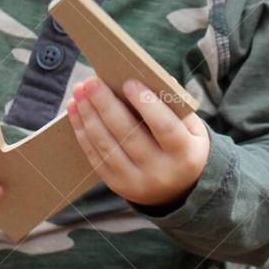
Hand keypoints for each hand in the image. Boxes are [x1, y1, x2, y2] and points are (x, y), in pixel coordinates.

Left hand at [66, 75, 209, 207]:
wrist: (178, 191)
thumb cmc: (184, 147)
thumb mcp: (192, 129)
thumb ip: (174, 106)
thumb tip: (149, 77)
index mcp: (184, 154)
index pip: (165, 127)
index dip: (146, 104)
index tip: (128, 82)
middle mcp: (160, 172)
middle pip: (128, 135)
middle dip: (106, 105)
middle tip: (92, 81)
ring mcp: (136, 182)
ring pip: (107, 145)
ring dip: (89, 116)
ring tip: (79, 92)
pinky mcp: (116, 185)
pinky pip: (95, 156)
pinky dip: (83, 131)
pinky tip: (76, 110)